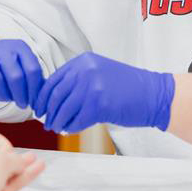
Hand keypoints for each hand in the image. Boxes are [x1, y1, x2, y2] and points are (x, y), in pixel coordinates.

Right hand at [0, 39, 44, 108]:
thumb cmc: (11, 63)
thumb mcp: (25, 62)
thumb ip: (35, 78)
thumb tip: (43, 99)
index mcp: (20, 47)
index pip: (32, 70)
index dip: (35, 90)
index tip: (35, 101)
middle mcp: (3, 50)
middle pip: (15, 77)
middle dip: (21, 96)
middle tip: (23, 104)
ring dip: (5, 96)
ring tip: (9, 97)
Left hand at [0, 131, 43, 190]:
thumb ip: (15, 159)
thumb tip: (22, 162)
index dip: (5, 145)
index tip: (9, 154)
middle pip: (0, 158)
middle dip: (16, 157)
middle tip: (30, 157)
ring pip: (6, 173)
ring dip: (22, 168)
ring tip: (38, 164)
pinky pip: (8, 186)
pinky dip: (21, 180)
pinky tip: (33, 172)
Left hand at [33, 52, 174, 133]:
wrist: (152, 94)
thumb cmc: (127, 86)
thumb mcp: (99, 72)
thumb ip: (78, 79)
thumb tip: (55, 97)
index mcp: (83, 61)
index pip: (54, 79)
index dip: (43, 96)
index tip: (40, 107)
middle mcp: (85, 70)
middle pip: (55, 94)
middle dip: (48, 111)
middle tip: (46, 121)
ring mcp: (92, 86)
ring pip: (64, 109)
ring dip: (57, 121)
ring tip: (56, 128)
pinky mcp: (99, 104)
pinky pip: (77, 120)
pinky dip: (71, 127)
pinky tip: (70, 129)